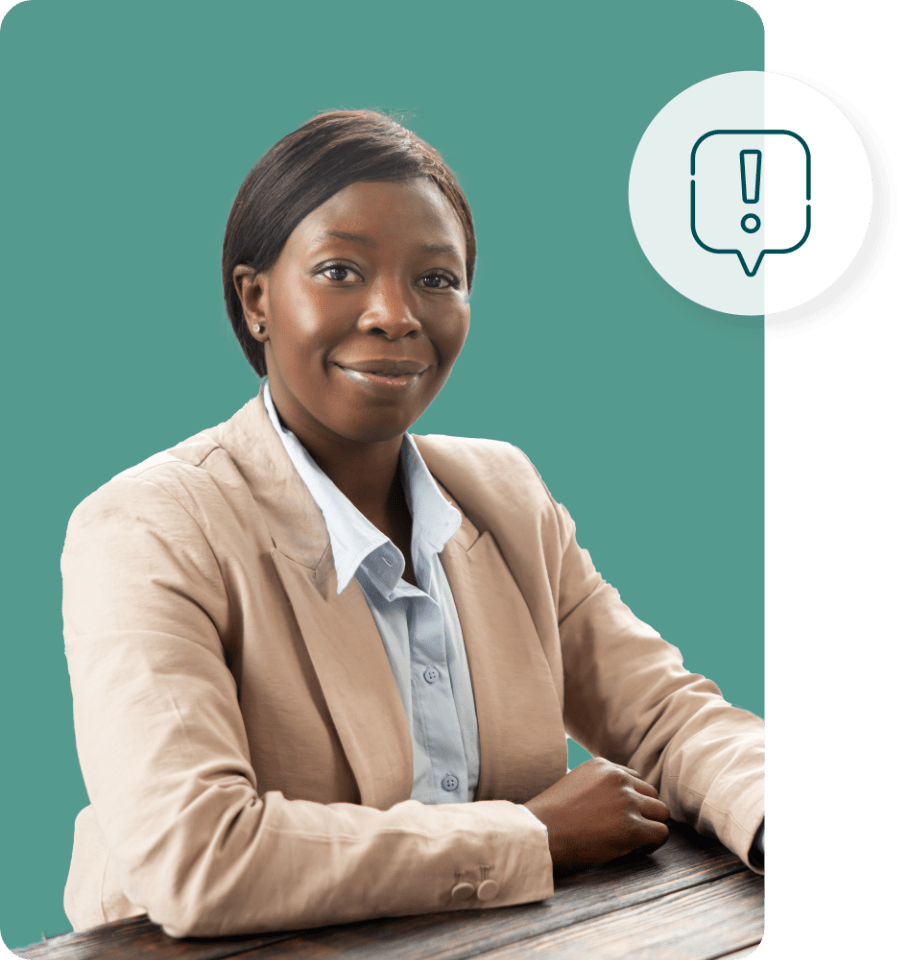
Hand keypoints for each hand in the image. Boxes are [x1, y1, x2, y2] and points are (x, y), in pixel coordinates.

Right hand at [524, 757, 670, 868]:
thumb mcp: (574, 785)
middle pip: (651, 794)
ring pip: (661, 812)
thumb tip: (616, 804)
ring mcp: (626, 801)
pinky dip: (653, 843)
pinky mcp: (632, 827)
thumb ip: (597, 786)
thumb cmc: (550, 818)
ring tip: (634, 840)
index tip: (620, 816)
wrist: (539, 834)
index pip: (634, 779)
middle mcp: (618, 778)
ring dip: (650, 826)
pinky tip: (637, 849)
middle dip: (643, 812)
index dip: (631, 800)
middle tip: (627, 830)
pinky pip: (661, 833)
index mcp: (603, 766)